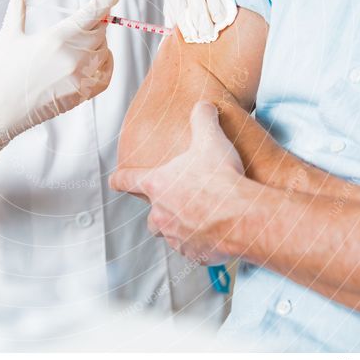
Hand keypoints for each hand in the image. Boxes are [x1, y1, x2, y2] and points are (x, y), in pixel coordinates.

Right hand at [0, 0, 117, 165]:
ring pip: (104, 52)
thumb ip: (17, 9)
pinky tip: (97, 60)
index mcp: (56, 38)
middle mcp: (72, 57)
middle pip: (100, 32)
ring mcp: (79, 78)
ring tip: (83, 44)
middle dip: (96, 25)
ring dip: (98, 45)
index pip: (91, 14)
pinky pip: (105, 76)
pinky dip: (105, 65)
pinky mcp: (80, 96)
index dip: (105, 2)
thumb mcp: (8, 36)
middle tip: (86, 24)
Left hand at [111, 101, 259, 263]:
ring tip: (199, 217)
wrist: (244, 216)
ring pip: (170, 234)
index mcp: (157, 185)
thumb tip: (203, 105)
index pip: (126, 181)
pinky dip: (199, 243)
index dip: (119, 179)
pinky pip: (192, 250)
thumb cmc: (223, 178)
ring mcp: (176, 237)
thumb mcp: (211, 139)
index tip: (114, 180)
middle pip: (150, 216)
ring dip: (179, 227)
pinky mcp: (194, 254)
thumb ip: (202, 119)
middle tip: (178, 201)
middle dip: (160, 210)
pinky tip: (215, 233)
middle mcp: (161, 214)